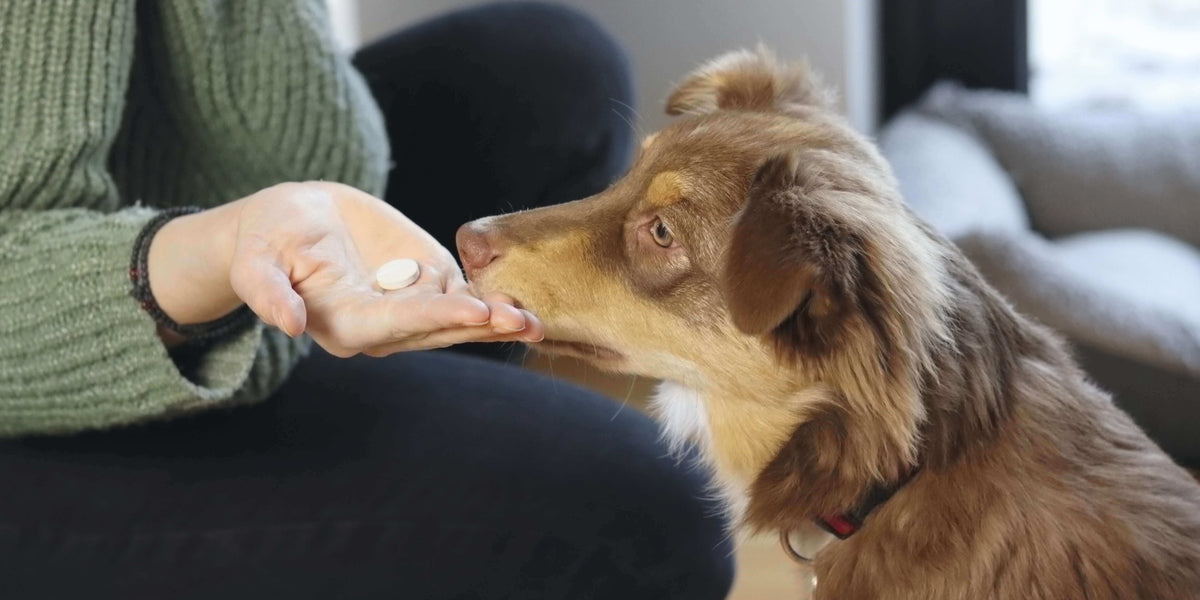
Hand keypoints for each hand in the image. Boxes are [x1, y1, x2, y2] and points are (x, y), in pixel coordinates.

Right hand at [147, 182, 541, 355]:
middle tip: (520, 322)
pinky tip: (526, 302)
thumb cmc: (267, 241)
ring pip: (455, 319)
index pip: (393, 324)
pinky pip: (461, 295)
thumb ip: (268, 292)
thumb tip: (287, 325)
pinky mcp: (424, 282)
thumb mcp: (256, 260)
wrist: (292, 222)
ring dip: (494, 321)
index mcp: (343, 323)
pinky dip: (492, 301)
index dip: (432, 316)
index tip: (471, 311)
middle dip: (478, 326)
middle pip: (435, 329)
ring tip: (533, 320)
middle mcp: (381, 326)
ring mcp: (407, 306)